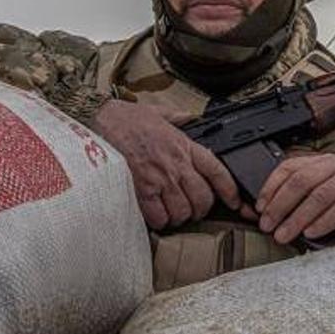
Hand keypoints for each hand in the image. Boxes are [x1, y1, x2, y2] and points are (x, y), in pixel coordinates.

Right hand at [90, 99, 239, 229]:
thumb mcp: (158, 112)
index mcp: (183, 145)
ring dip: (179, 217)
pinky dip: (159, 221)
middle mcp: (175, 164)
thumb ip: (177, 117)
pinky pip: (159, 216)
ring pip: (183, 211)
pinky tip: (154, 214)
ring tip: (171, 212)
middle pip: (203, 198)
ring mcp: (159, 178)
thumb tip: (189, 118)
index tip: (235, 201)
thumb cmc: (126, 118)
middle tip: (192, 209)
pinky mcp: (141, 190)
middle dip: (200, 208)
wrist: (99, 122)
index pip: (217, 170)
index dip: (229, 189)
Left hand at [255, 153, 334, 244]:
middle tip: (268, 225)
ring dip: (297, 218)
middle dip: (280, 206)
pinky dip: (323, 222)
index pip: (289, 167)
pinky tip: (311, 233)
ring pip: (319, 196)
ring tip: (284, 234)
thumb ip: (299, 197)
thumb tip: (265, 212)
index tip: (259, 207)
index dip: (271, 187)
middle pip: (301, 181)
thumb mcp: (323, 190)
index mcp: (321, 161)